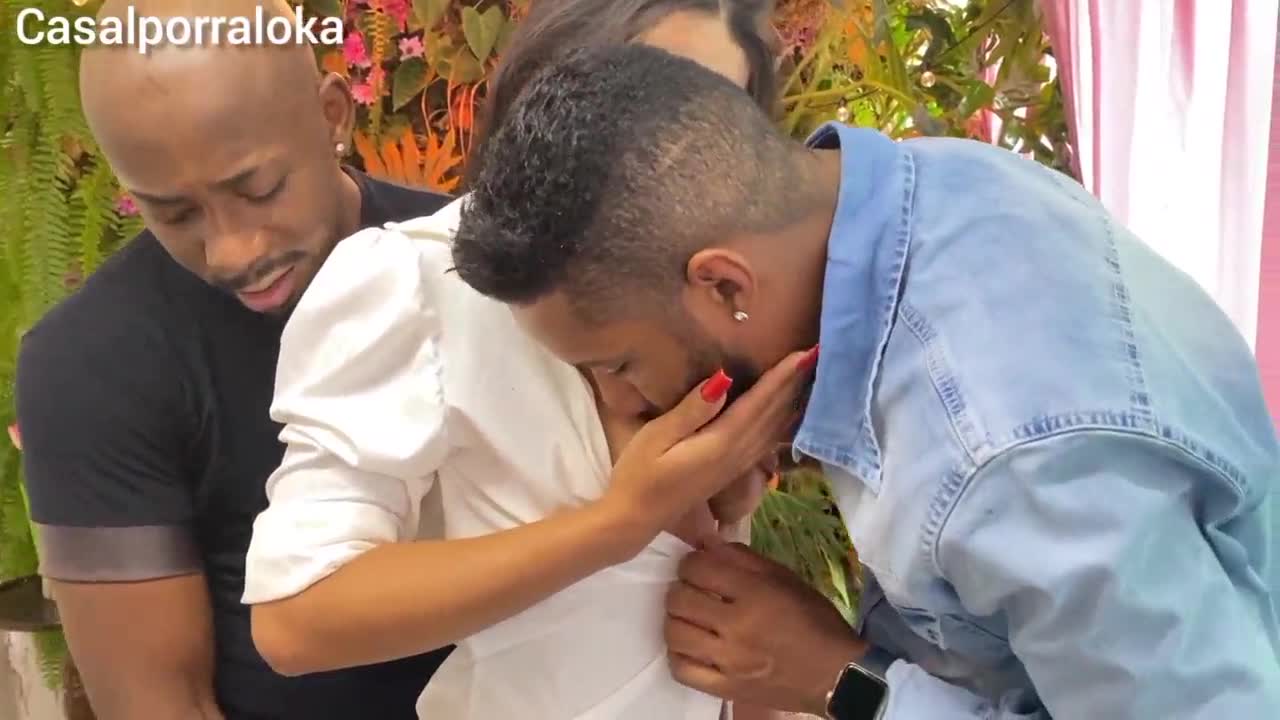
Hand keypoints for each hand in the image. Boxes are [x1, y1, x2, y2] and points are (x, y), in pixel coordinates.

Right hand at [601, 346, 817, 555]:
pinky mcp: (733, 470)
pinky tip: (788, 411)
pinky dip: (783, 421)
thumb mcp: (656, 437)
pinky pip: (768, 440)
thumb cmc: (638, 474)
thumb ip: (691, 410)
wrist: (636, 518)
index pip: (760, 402)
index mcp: (722, 443)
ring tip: (810, 376)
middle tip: (819, 353)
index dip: (783, 376)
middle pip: (774, 414)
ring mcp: (738, 465)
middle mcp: (738, 454)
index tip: (806, 352)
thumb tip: (723, 379)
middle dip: (796, 383)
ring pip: (775, 428)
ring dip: (793, 400)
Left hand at [664, 542, 865, 714]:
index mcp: (754, 594)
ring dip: (676, 620)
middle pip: (679, 599)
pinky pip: (682, 669)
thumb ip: (743, 559)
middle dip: (680, 588)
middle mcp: (737, 626)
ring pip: (674, 633)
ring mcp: (728, 661)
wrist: (834, 675)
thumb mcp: (785, 578)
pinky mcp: (725, 688)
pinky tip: (690, 646)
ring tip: (690, 617)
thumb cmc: (814, 620)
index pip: (697, 568)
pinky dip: (679, 654)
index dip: (690, 563)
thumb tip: (706, 545)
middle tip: (692, 590)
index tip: (697, 567)